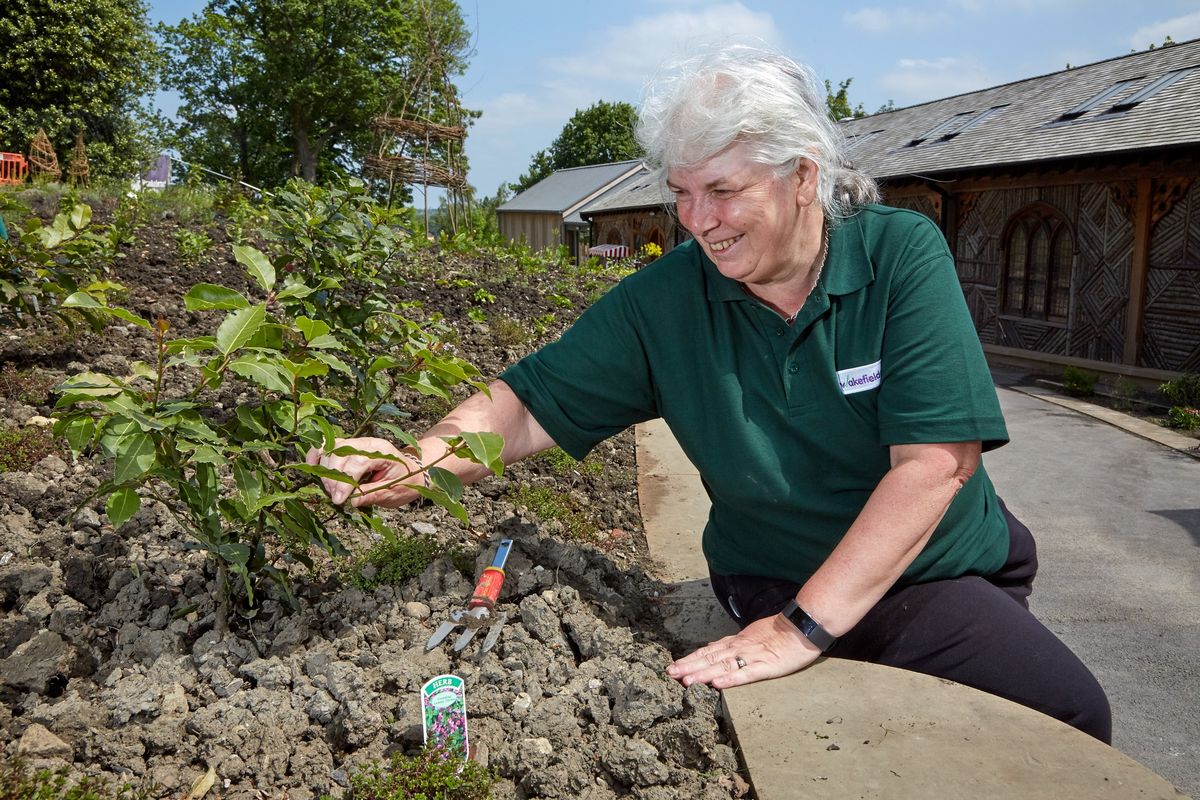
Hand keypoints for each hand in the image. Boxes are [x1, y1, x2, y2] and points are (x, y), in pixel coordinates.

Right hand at [305, 437, 424, 507]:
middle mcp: (367, 443)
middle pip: (340, 453)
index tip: (339, 499)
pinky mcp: (348, 446)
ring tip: (331, 490)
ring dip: (325, 469)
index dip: (345, 481)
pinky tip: (313, 468)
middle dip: (333, 478)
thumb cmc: (404, 482)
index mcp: (382, 451)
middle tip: (336, 498)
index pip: (357, 462)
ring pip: (331, 448)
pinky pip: (328, 446)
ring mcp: (356, 442)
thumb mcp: (393, 492)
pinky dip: (318, 455)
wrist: (412, 471)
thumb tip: (351, 501)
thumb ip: (372, 494)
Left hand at [666, 612, 821, 688]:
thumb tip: (715, 648)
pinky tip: (717, 685)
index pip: (708, 651)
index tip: (673, 667)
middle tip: (669, 674)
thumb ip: (734, 644)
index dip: (690, 659)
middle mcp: (739, 648)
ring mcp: (752, 657)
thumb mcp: (752, 635)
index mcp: (736, 642)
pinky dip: (730, 680)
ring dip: (703, 674)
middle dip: (688, 666)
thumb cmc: (780, 632)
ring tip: (686, 681)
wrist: (802, 625)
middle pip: (710, 658)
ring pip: (722, 666)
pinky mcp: (766, 666)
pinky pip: (746, 674)